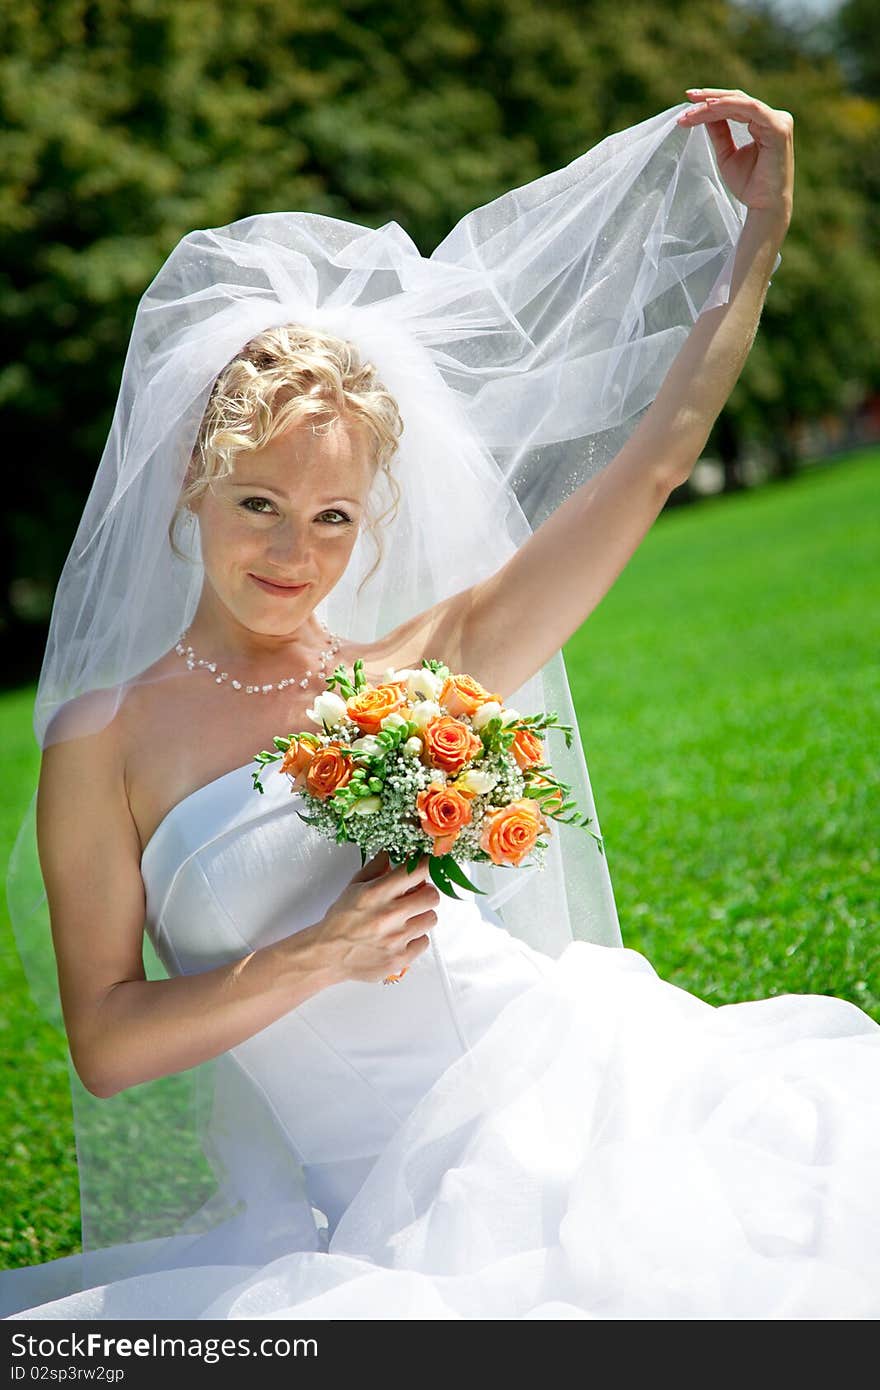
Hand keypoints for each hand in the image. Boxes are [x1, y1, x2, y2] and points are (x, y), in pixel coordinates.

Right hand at [315, 850, 440, 985]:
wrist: (328, 955)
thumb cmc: (339, 922)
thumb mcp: (353, 888)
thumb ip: (374, 869)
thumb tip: (389, 855)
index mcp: (377, 893)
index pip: (417, 871)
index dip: (427, 866)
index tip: (428, 866)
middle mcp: (389, 915)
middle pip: (432, 896)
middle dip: (426, 893)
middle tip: (417, 895)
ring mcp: (396, 938)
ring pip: (431, 918)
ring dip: (421, 916)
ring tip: (407, 918)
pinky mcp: (400, 958)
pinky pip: (424, 942)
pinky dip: (415, 938)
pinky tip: (402, 937)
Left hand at [677, 88, 793, 225]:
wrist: (764, 207)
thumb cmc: (749, 185)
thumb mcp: (726, 154)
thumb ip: (719, 132)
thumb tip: (706, 111)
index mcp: (763, 123)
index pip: (735, 105)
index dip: (711, 102)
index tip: (689, 103)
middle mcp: (773, 117)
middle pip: (737, 99)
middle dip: (710, 97)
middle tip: (689, 96)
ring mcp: (778, 121)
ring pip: (741, 102)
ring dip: (714, 103)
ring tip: (693, 107)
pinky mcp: (778, 127)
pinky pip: (751, 109)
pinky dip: (730, 106)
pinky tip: (711, 107)